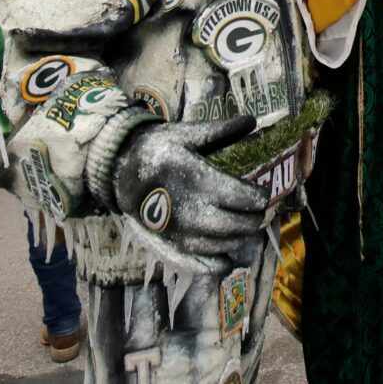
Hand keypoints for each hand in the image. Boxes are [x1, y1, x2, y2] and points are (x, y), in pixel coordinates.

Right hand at [113, 116, 267, 262]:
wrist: (119, 170)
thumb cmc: (157, 148)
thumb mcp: (186, 134)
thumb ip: (221, 131)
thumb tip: (252, 120)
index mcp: (199, 179)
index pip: (244, 197)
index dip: (260, 197)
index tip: (263, 193)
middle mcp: (191, 210)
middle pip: (239, 224)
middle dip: (256, 218)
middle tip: (260, 210)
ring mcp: (181, 231)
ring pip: (224, 243)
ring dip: (241, 237)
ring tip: (246, 225)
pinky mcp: (171, 244)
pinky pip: (200, 262)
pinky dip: (218, 262)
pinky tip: (228, 257)